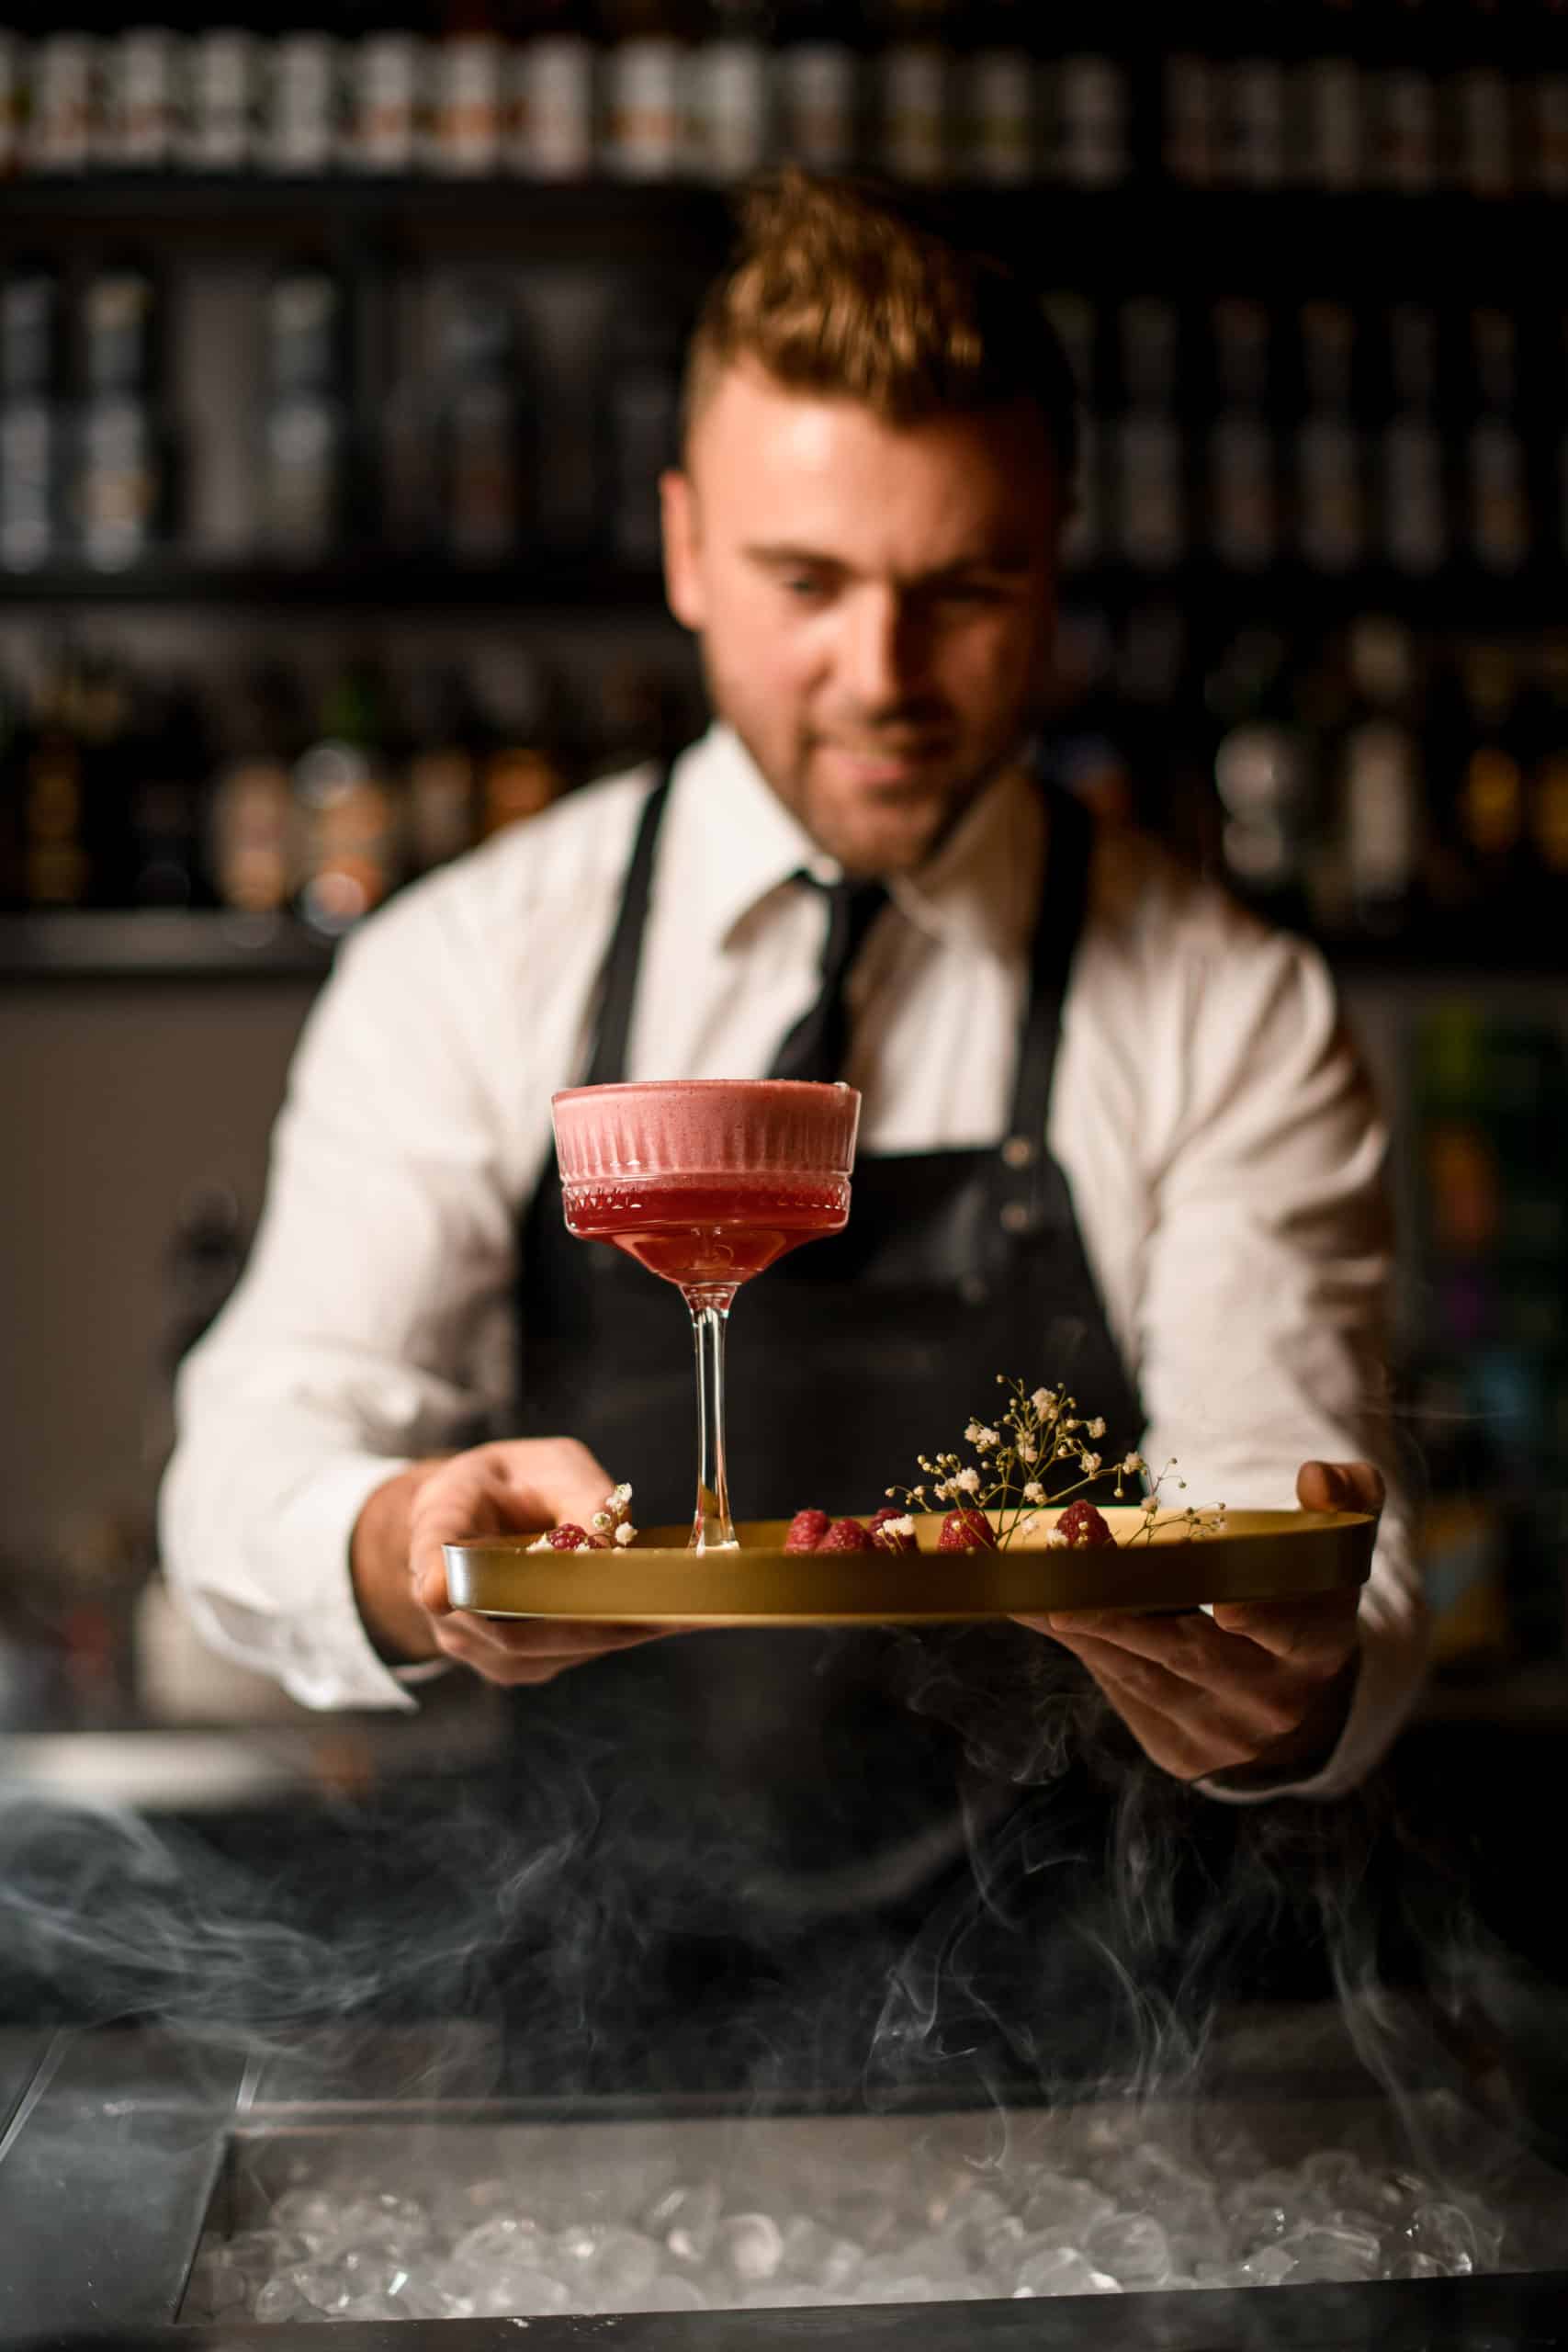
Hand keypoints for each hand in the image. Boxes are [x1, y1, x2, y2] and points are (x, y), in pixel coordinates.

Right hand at [353, 1437, 675, 1688]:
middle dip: (588, 1621)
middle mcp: (446, 1599)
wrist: (476, 1521)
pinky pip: (558, 1656)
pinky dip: (606, 1639)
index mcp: (440, 1529)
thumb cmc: (512, 1485)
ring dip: (607, 1635)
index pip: (429, 1557)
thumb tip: (607, 1543)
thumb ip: (577, 1493)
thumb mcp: (547, 1464)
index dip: (436, 1576)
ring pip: (542, 1649)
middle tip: (656, 1612)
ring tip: (674, 1616)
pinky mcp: (509, 1662)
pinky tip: (654, 1622)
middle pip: (509, 1625)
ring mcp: (474, 1641)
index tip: (438, 1589)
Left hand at [1012, 1460, 1384, 1784]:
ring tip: (1026, 1583)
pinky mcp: (1179, 1752)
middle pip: (1189, 1654)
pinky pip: (1121, 1692)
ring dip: (1080, 1626)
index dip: (1263, 1620)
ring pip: (1141, 1673)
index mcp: (1318, 1648)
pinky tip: (1040, 1611)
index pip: (1293, 1633)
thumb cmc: (1300, 1598)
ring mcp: (1223, 1736)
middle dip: (1122, 1616)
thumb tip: (1317, 1474)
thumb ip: (1344, 1501)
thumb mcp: (1331, 1552)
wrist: (1291, 1699)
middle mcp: (1273, 1701)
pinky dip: (1081, 1648)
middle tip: (1064, 1576)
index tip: (1227, 1606)